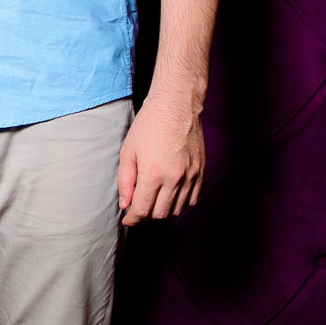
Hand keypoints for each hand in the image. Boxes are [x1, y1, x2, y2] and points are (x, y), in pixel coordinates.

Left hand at [117, 94, 204, 226]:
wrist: (176, 105)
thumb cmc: (149, 124)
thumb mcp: (128, 151)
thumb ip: (125, 181)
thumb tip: (126, 205)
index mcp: (153, 173)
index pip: (142, 210)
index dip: (132, 219)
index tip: (128, 219)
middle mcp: (174, 178)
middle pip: (159, 214)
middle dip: (145, 215)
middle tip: (138, 207)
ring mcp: (190, 175)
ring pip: (176, 209)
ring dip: (162, 210)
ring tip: (153, 200)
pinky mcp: (200, 171)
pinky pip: (192, 199)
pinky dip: (179, 203)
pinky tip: (170, 195)